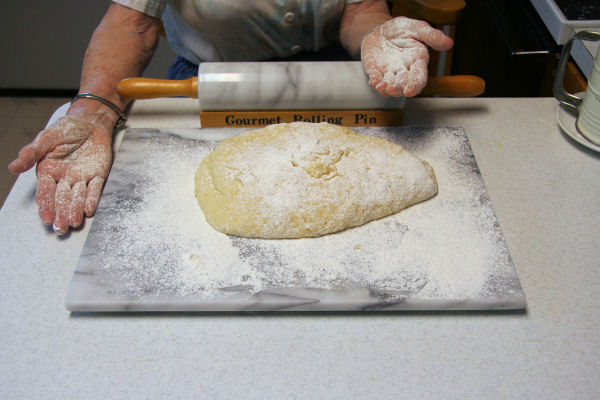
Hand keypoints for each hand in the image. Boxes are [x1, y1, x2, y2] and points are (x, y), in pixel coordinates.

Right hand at [8, 114, 112, 234]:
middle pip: (61, 199)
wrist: (90, 123)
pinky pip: (94, 189)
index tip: (47, 218)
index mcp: (48, 171)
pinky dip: (92, 199)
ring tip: (74, 222)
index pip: (46, 192)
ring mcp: (81, 178)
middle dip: (61, 214)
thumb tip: (13, 167)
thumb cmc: (66, 130)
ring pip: (77, 197)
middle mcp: (64, 178)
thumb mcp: (47, 137)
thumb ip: (32, 152)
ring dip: (75, 210)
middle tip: (61, 229)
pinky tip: (89, 210)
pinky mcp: (97, 175)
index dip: (46, 205)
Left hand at [361, 17, 453, 96]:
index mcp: (417, 61)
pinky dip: (375, 83)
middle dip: (399, 88)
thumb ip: (431, 36)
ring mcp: (389, 73)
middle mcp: (404, 70)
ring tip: (383, 88)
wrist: (381, 30)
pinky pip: (376, 81)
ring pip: (389, 86)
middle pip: (403, 85)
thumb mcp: (417, 28)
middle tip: (394, 88)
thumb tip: (449, 43)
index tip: (410, 91)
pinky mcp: (376, 72)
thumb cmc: (402, 29)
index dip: (415, 85)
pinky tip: (374, 83)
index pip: (419, 77)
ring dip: (386, 90)